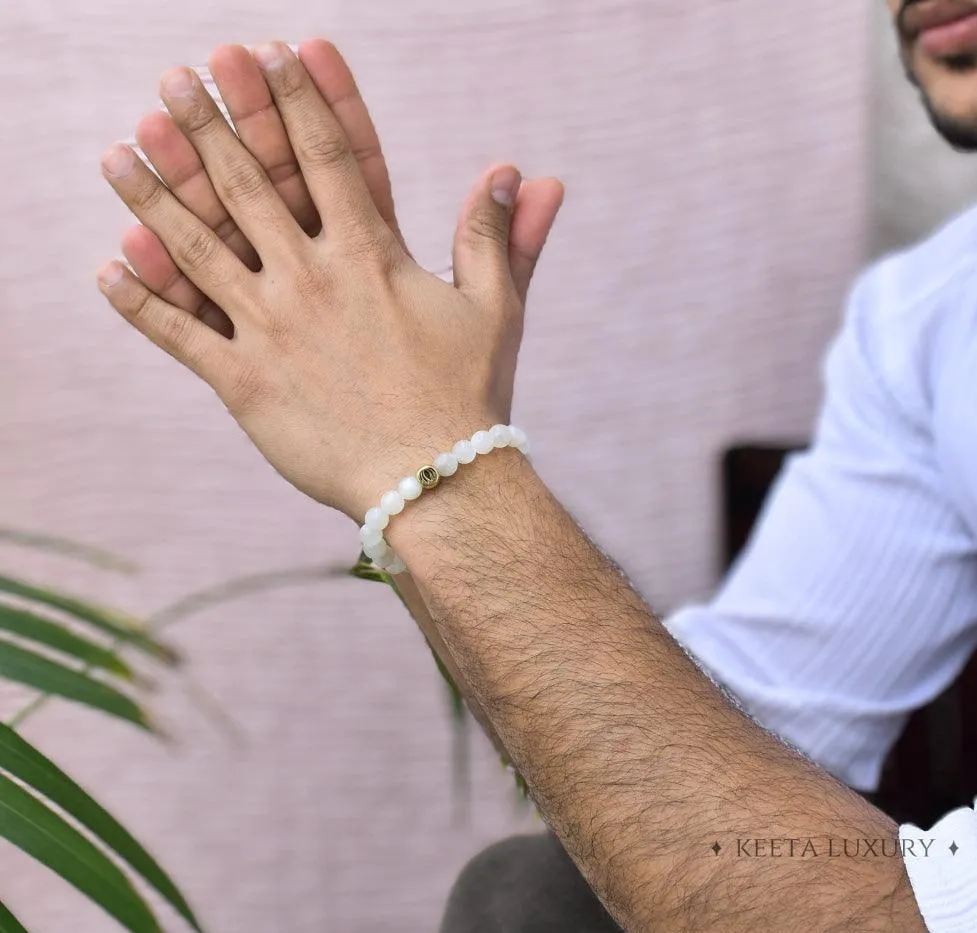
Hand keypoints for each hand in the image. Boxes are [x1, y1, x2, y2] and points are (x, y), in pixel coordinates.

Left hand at [99, 40, 562, 519]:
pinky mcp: (243, 384)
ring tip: (115, 152)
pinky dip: (140, 303)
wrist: (434, 484)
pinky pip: (179, 336)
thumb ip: (497, 236)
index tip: (269, 53)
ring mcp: (270, 330)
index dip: (298, 98)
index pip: (329, 157)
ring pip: (196, 249)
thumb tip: (520, 173)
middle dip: (209, 125)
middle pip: (248, 185)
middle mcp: (311, 280)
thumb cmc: (469, 397)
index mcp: (370, 255)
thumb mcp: (495, 309)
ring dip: (153, 196)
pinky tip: (105, 269)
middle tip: (174, 79)